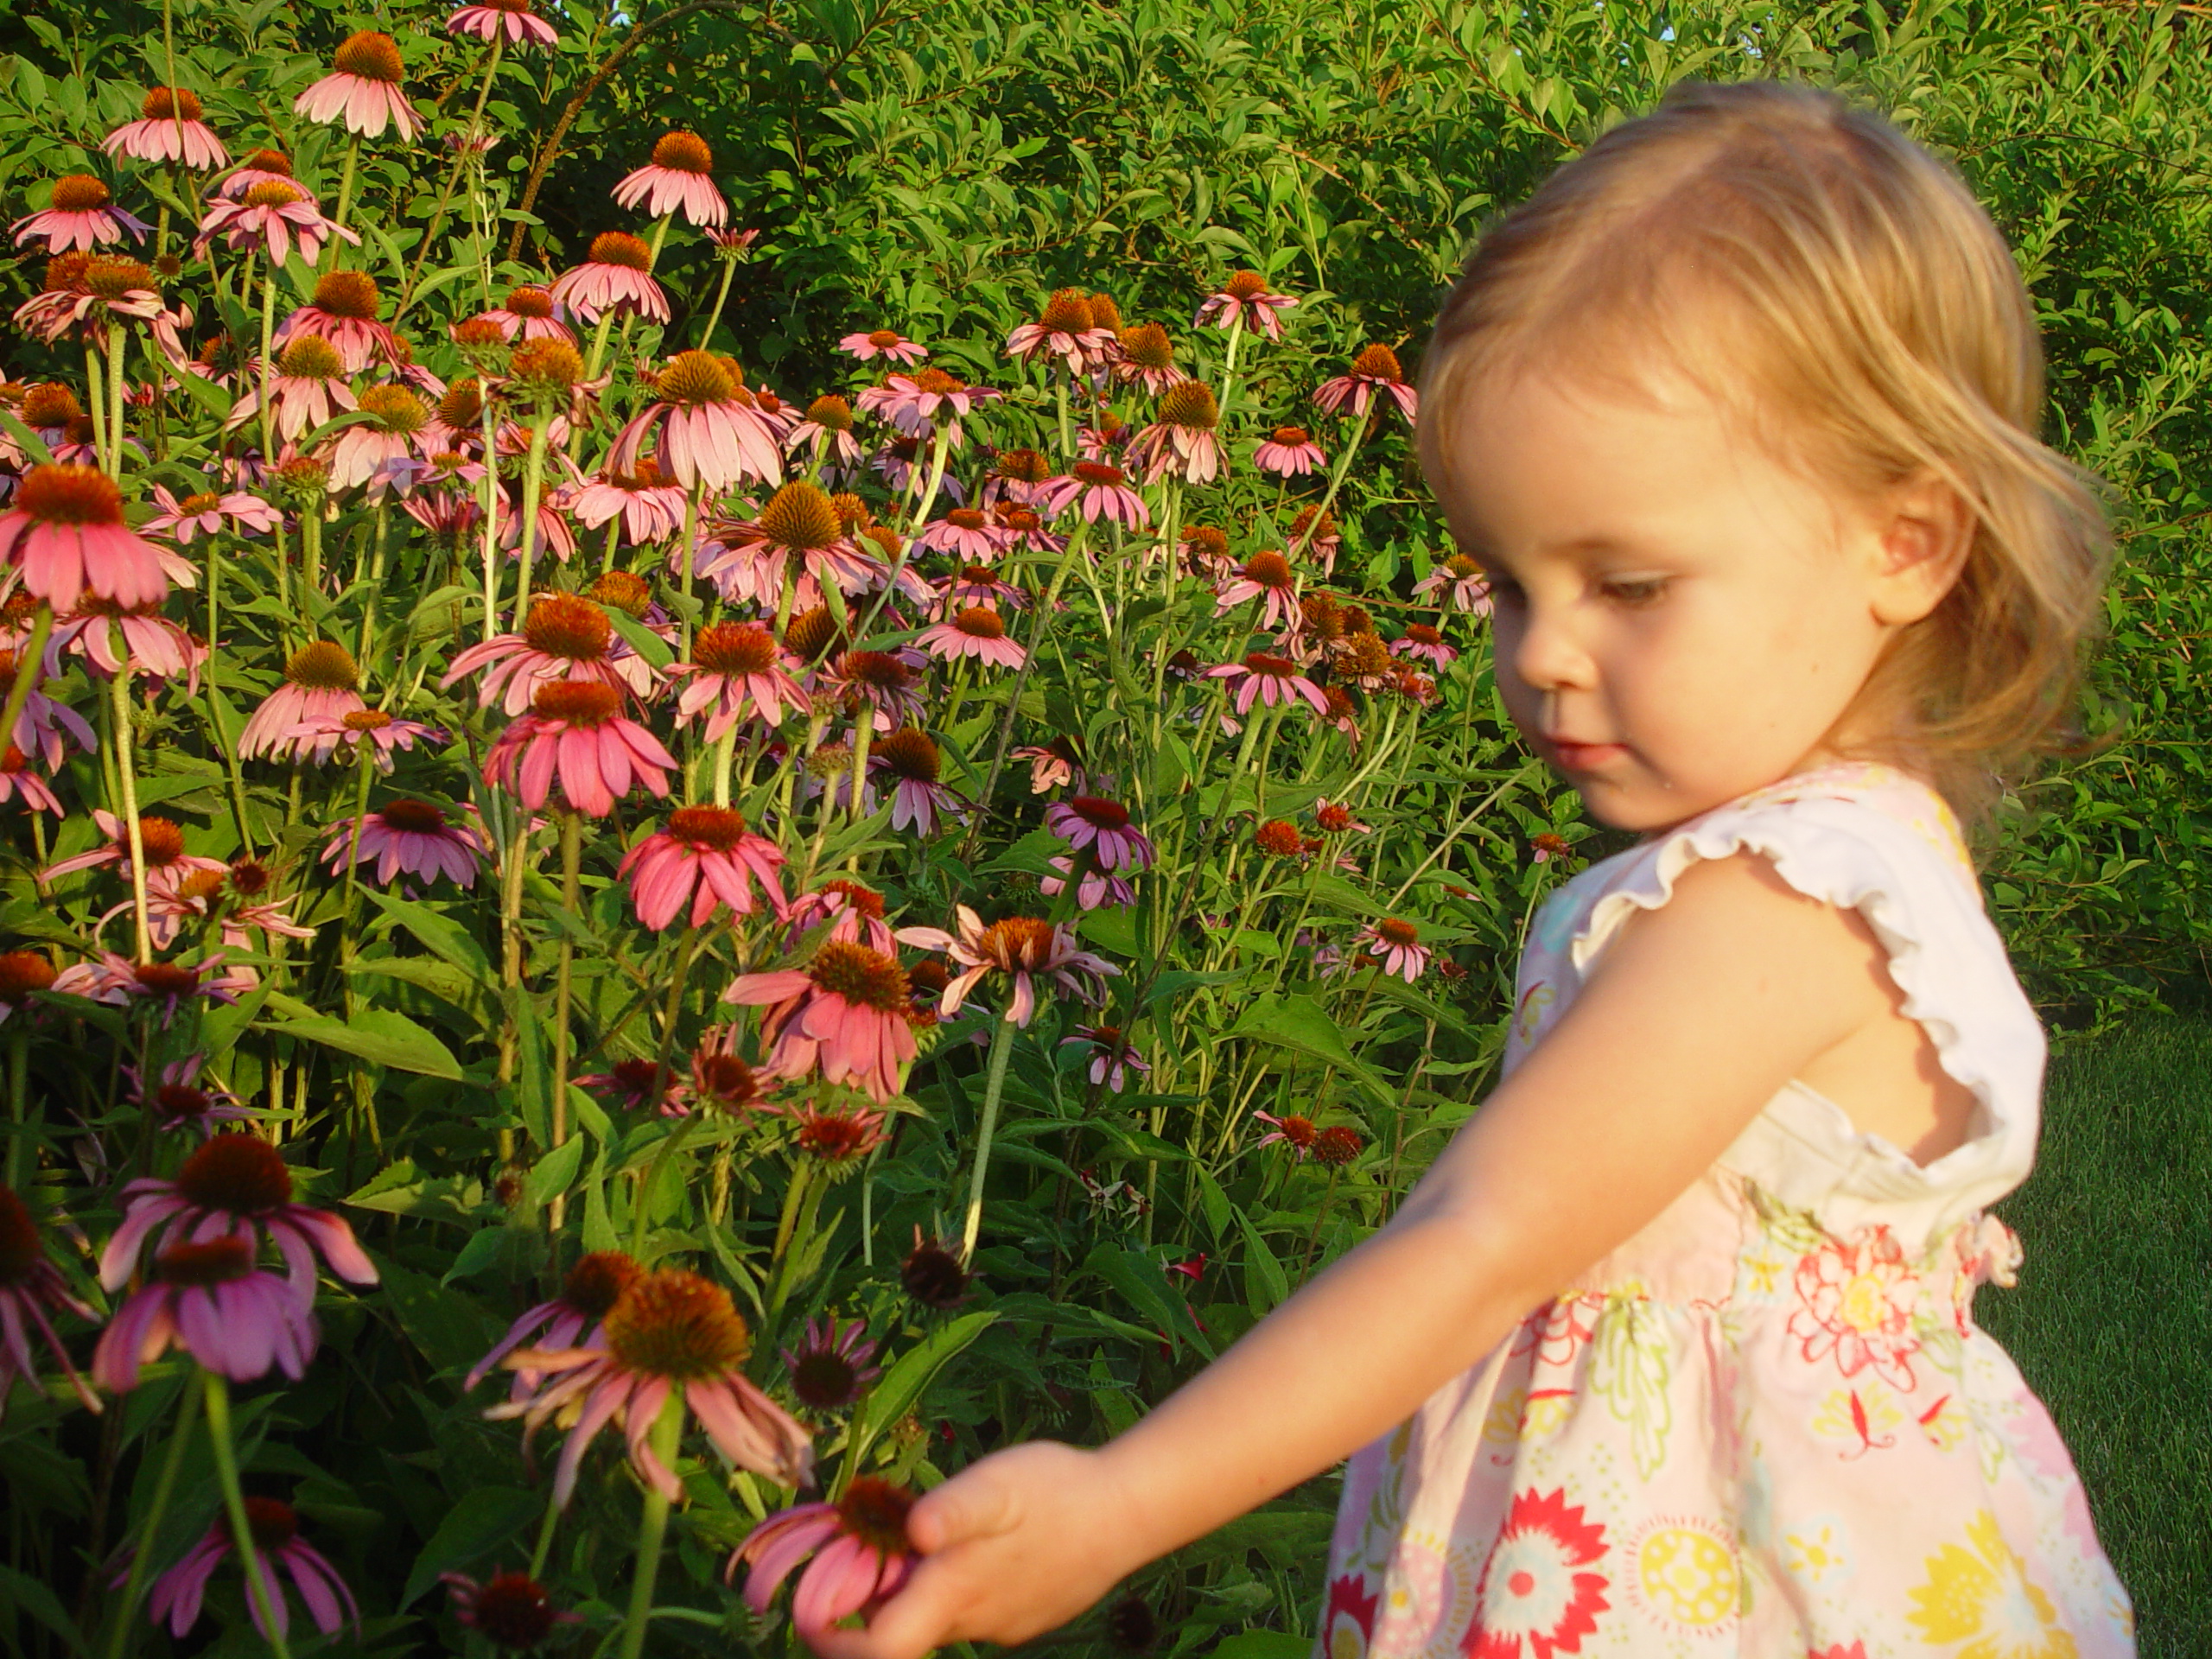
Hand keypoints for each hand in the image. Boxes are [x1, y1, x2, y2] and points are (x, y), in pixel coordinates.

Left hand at [806, 1440, 1136, 1657]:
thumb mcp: (999, 1484)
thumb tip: (911, 1528)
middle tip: (869, 1542)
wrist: (1129, 1512)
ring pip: (938, 1618)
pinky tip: (986, 1544)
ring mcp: (1000, 1626)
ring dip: (919, 1588)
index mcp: (953, 1593)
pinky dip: (959, 1586)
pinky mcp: (1023, 1618)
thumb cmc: (1057, 1492)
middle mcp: (972, 1623)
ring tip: (927, 1534)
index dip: (835, 1640)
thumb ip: (952, 1509)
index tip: (813, 1608)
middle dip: (874, 1598)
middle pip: (901, 1632)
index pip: (879, 1651)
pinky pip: (973, 1611)